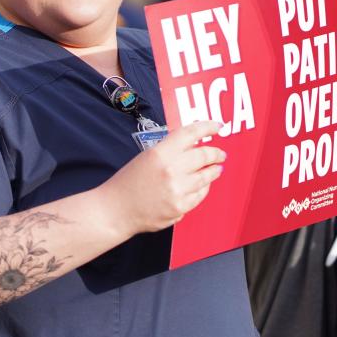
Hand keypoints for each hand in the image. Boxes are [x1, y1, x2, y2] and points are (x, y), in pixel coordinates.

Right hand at [104, 121, 225, 235]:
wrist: (116, 210)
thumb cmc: (128, 183)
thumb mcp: (146, 157)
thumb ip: (169, 150)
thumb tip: (193, 145)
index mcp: (160, 153)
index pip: (191, 133)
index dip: (208, 127)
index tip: (217, 126)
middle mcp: (171, 170)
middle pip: (205, 155)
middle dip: (216, 154)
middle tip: (220, 154)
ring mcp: (177, 190)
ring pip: (206, 176)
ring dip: (214, 171)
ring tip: (215, 169)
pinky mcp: (180, 208)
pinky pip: (200, 195)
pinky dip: (203, 188)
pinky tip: (202, 186)